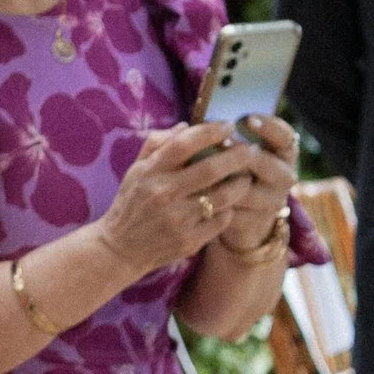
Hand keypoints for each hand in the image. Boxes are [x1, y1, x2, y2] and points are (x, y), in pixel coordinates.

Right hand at [94, 123, 261, 276]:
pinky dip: (229, 210)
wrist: (121, 248)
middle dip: (237, 156)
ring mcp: (177, 220)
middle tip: (252, 150)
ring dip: (241, 184)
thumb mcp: (135, 170)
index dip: (210, 132)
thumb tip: (185, 125)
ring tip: (247, 177)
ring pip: (222, 197)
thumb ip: (156, 144)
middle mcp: (163, 194)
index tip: (229, 125)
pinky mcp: (189, 241)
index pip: (183, 144)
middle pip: (210, 169)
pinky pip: (221, 221)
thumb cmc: (130, 204)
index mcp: (150, 173)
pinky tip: (231, 204)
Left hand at [213, 111, 297, 258]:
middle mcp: (285, 176)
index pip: (285, 136)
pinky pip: (232, 210)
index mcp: (284, 154)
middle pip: (265, 162)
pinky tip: (196, 194)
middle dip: (240, 153)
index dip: (268, 127)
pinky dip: (213, 201)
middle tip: (220, 144)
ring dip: (222, 179)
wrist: (246, 215)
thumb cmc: (238, 171)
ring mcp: (273, 201)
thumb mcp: (242, 152)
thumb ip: (231, 136)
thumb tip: (209, 120)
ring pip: (246, 188)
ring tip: (199, 169)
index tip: (247, 118)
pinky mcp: (256, 222)